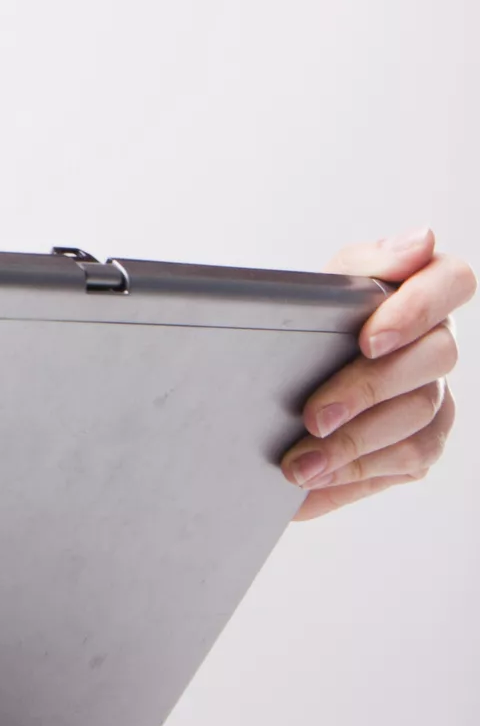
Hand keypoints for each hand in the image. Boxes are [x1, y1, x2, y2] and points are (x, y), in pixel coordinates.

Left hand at [281, 228, 471, 519]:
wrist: (271, 379)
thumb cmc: (307, 323)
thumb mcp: (322, 288)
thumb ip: (366, 264)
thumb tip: (423, 239)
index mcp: (421, 291)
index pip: (454, 281)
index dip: (418, 309)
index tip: (368, 338)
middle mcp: (438, 343)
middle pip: (431, 363)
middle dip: (366, 392)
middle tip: (313, 417)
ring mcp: (435, 395)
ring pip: (418, 422)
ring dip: (354, 447)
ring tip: (298, 466)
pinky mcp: (421, 441)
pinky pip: (404, 461)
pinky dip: (354, 475)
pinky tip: (313, 486)